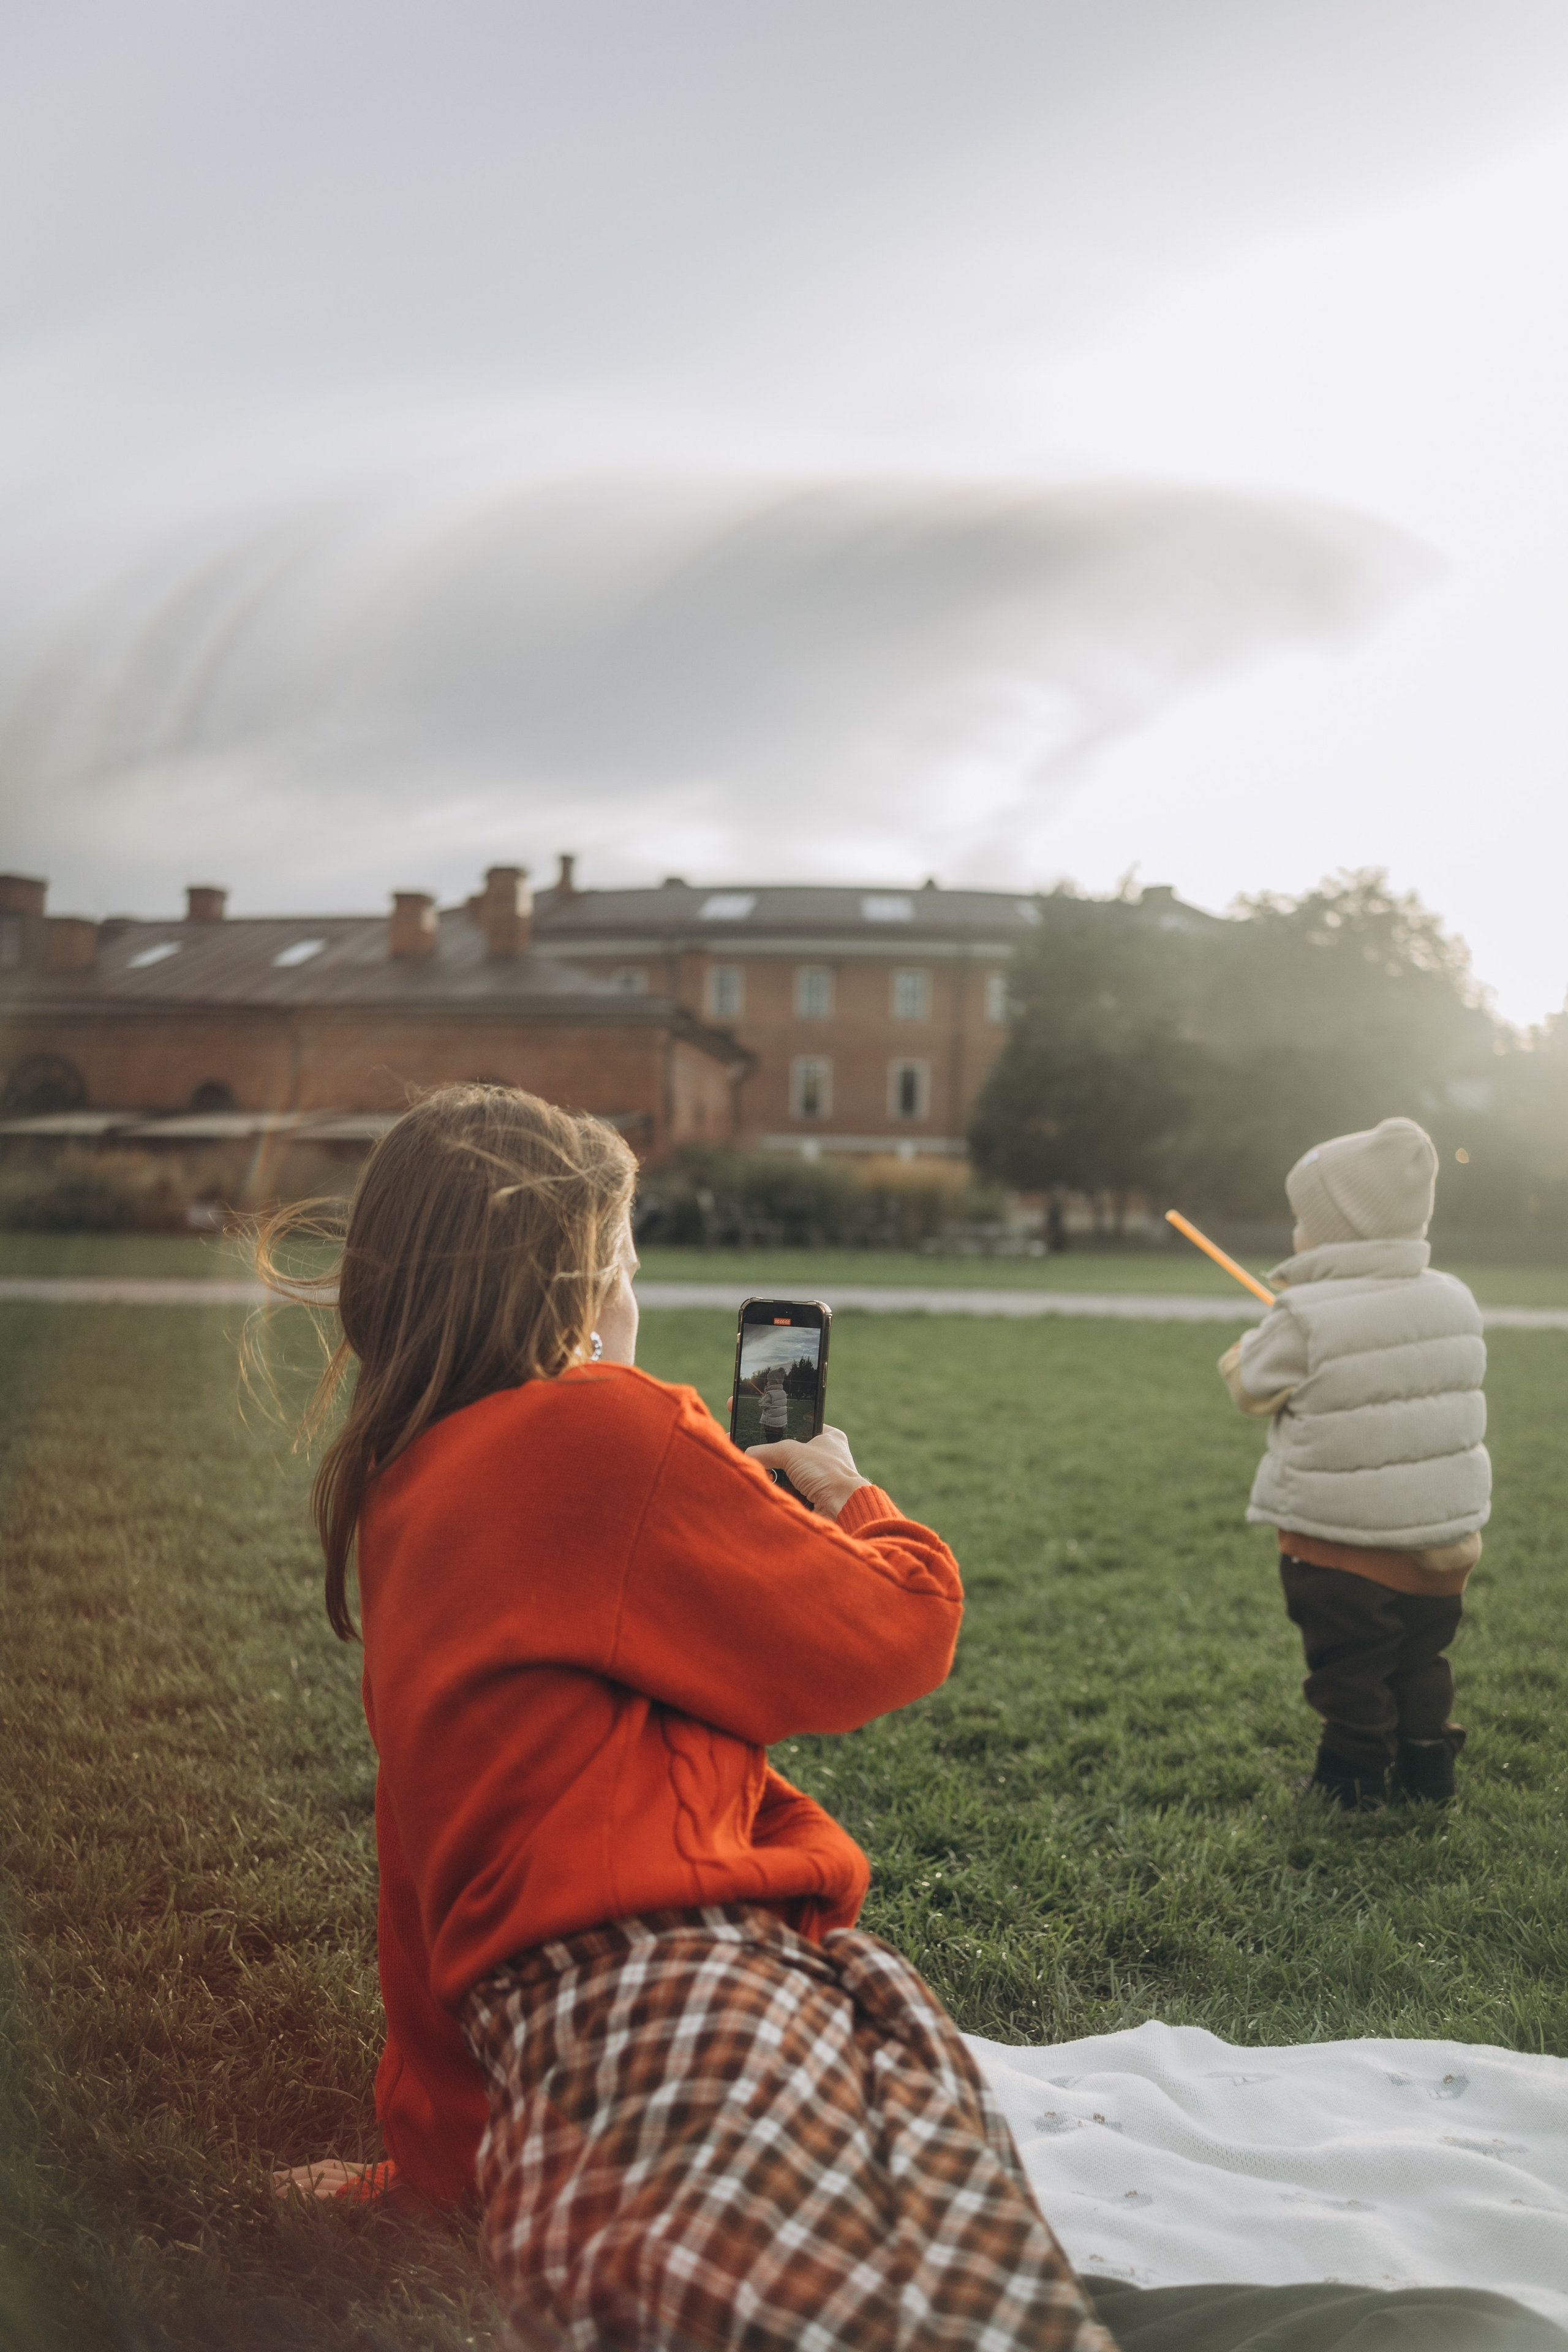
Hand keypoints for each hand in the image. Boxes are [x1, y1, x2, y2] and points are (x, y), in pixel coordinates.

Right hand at [747, 1423, 867, 1518]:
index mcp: (827, 1436)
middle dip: (768, 1452)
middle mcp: (823, 1456)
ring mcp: (816, 1478)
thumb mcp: (791, 1451)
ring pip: (784, 1472)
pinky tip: (769, 1487)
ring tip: (758, 1471)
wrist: (843, 1510)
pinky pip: (786, 1490)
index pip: (795, 1424)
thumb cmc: (827, 1473)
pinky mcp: (810, 1498)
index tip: (754, 1416)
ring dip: (771, 1474)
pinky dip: (777, 1490)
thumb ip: (765, 1450)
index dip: (775, 1422)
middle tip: (746, 1447)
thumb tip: (747, 1456)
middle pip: (786, 1451)